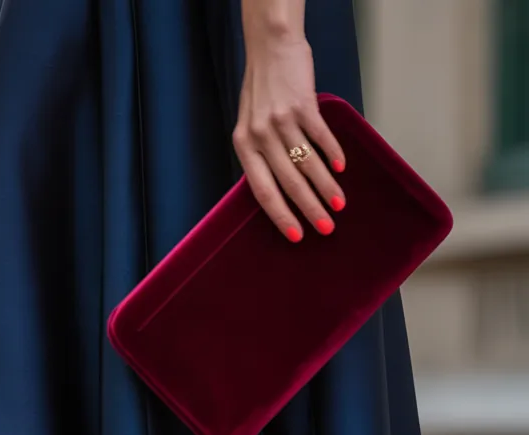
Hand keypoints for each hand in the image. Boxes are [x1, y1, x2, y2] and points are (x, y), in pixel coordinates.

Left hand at [233, 22, 345, 241]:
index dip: (280, 216)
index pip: (262, 192)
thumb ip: (260, 155)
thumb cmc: (261, 91)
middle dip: (309, 209)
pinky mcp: (303, 104)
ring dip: (326, 188)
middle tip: (325, 229)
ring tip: (339, 205)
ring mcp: (282, 120)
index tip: (297, 235)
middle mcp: (260, 136)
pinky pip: (321, 136)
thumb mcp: (250, 126)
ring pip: (307, 164)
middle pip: (288, 183)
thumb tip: (278, 189)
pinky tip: (341, 170)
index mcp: (244, 147)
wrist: (271, 48)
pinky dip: (332, 155)